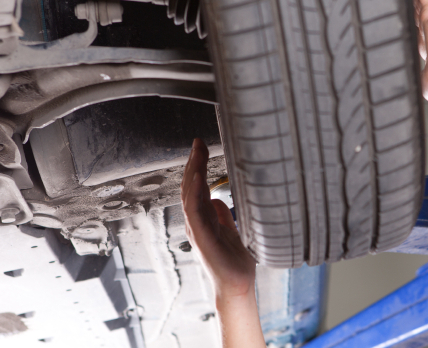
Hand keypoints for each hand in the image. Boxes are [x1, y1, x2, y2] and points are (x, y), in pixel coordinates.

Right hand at [180, 138, 256, 299]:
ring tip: (197, 153)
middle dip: (193, 163)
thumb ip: (222, 216)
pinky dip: (194, 194)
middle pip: (190, 187)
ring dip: (193, 173)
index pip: (196, 187)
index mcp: (203, 219)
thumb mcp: (231, 231)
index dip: (197, 166)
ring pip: (190, 196)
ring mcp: (198, 230)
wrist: (237, 285)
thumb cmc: (234, 262)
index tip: (200, 147)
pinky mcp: (203, 239)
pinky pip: (195, 213)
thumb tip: (217, 199)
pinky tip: (197, 179)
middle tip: (197, 142)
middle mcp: (197, 222)